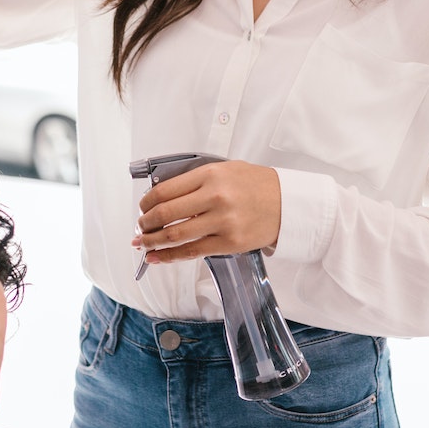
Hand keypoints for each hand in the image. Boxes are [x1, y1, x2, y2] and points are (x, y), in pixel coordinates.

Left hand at [133, 161, 280, 263]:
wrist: (288, 203)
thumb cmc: (256, 185)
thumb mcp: (225, 170)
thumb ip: (196, 181)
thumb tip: (164, 197)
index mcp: (210, 175)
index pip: (164, 191)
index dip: (146, 203)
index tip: (142, 208)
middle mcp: (214, 197)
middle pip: (165, 214)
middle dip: (145, 224)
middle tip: (140, 228)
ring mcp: (222, 221)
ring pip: (175, 235)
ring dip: (152, 241)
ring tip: (143, 244)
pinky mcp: (229, 242)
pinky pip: (192, 252)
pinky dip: (170, 256)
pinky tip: (158, 258)